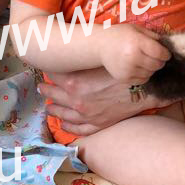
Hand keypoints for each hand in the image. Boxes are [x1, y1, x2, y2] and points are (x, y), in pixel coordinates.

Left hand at [39, 68, 160, 136]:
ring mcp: (86, 115)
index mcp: (74, 82)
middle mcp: (76, 101)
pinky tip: (63, 124)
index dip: (48, 71)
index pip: (53, 75)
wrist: (144, 88)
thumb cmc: (122, 71)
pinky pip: (78, 128)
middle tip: (41, 88)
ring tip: (48, 107)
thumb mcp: (98, 61)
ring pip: (63, 114)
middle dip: (46, 90)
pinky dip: (68, 126)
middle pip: (53, 95)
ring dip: (53, 109)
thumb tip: (71, 56)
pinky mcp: (97, 124)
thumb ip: (82, 61)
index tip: (44, 69)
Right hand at [97, 24, 168, 82]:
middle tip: (155, 56)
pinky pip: (143, 80)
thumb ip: (153, 36)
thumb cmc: (120, 35)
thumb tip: (168, 45)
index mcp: (137, 42)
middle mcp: (132, 57)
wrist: (100, 45)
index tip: (165, 53)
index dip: (166, 54)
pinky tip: (137, 66)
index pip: (160, 53)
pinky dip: (144, 74)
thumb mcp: (137, 29)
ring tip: (143, 60)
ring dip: (151, 68)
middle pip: (157, 65)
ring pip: (151, 73)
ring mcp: (127, 70)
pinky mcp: (124, 79)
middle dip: (160, 61)